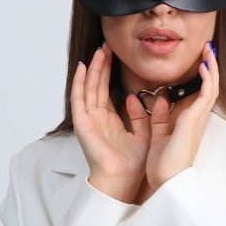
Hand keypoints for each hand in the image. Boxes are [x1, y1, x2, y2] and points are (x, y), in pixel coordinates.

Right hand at [71, 42, 150, 200]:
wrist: (122, 180)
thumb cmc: (132, 164)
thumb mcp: (144, 135)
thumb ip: (144, 117)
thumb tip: (147, 98)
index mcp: (109, 120)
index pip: (107, 90)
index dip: (110, 73)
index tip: (115, 56)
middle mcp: (96, 118)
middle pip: (97, 85)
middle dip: (101, 65)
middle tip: (107, 46)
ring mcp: (88, 120)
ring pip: (89, 87)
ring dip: (93, 68)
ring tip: (99, 50)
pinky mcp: (82, 123)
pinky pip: (79, 98)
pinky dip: (79, 82)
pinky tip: (82, 67)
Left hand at [145, 41, 218, 189]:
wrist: (166, 181)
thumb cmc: (163, 164)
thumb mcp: (158, 134)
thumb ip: (159, 117)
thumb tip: (159, 99)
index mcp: (191, 122)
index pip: (201, 94)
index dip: (203, 76)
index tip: (199, 60)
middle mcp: (199, 119)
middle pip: (211, 87)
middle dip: (210, 67)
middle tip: (207, 49)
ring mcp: (199, 119)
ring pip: (212, 87)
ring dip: (212, 67)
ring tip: (208, 50)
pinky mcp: (195, 120)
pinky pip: (207, 94)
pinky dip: (207, 78)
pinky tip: (204, 65)